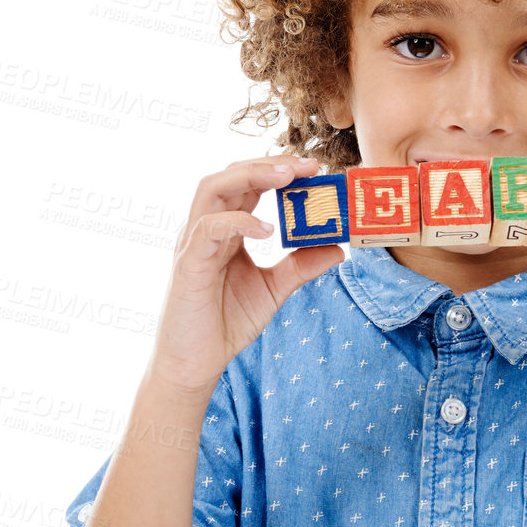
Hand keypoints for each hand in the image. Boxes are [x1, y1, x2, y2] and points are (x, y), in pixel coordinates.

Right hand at [149, 155, 344, 392]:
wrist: (195, 363)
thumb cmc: (226, 323)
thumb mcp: (274, 289)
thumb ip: (301, 266)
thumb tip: (338, 248)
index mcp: (226, 230)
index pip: (248, 184)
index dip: (278, 170)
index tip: (314, 169)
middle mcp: (207, 228)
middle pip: (230, 175)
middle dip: (268, 163)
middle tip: (306, 165)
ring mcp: (194, 243)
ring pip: (212, 188)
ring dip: (250, 176)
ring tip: (286, 177)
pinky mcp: (188, 264)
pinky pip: (208, 228)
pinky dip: (238, 221)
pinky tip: (268, 228)